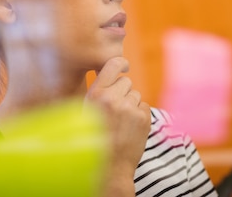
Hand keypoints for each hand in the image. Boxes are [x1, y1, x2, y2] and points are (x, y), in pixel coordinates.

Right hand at [85, 57, 150, 195]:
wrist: (108, 167)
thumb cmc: (94, 138)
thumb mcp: (87, 111)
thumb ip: (99, 92)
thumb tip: (112, 72)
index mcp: (95, 94)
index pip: (113, 63)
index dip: (121, 63)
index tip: (124, 67)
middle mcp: (112, 98)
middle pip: (127, 81)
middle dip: (123, 92)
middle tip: (116, 109)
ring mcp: (129, 108)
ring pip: (136, 94)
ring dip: (131, 104)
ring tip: (121, 122)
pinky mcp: (143, 118)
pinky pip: (144, 106)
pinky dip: (140, 115)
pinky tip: (130, 127)